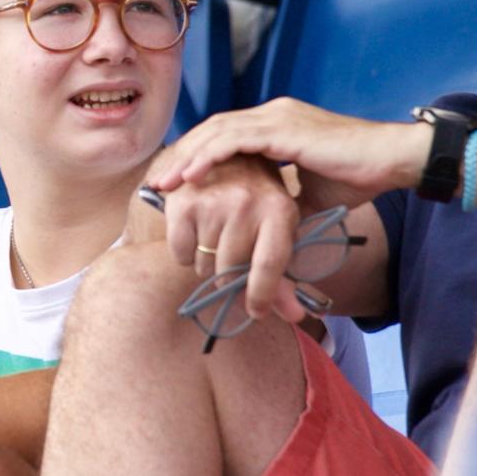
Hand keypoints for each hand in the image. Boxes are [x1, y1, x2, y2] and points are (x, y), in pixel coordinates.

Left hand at [149, 98, 430, 205]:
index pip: (225, 136)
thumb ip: (284, 204)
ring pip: (217, 132)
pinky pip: (235, 139)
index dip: (197, 157)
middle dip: (182, 156)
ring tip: (165, 182)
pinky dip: (209, 156)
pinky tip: (191, 176)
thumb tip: (268, 231)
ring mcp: (278, 118)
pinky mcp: (284, 128)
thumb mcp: (309, 195)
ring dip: (187, 157)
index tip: (175, 183)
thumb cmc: (358, 176)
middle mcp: (273, 115)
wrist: (389, 160)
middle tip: (156, 182)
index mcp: (277, 125)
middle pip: (212, 130)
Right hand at [160, 154, 308, 322]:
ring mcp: (213, 200)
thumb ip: (283, 279)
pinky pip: (181, 254)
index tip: (255, 310)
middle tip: (232, 257)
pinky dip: (186, 254)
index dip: (261, 295)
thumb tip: (295, 317)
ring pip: (204, 266)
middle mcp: (247, 202)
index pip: (268, 266)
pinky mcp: (183, 202)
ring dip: (207, 264)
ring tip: (215, 239)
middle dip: (229, 277)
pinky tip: (195, 233)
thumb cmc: (258, 204)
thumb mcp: (278, 232)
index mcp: (279, 210)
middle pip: (231, 271)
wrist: (225, 158)